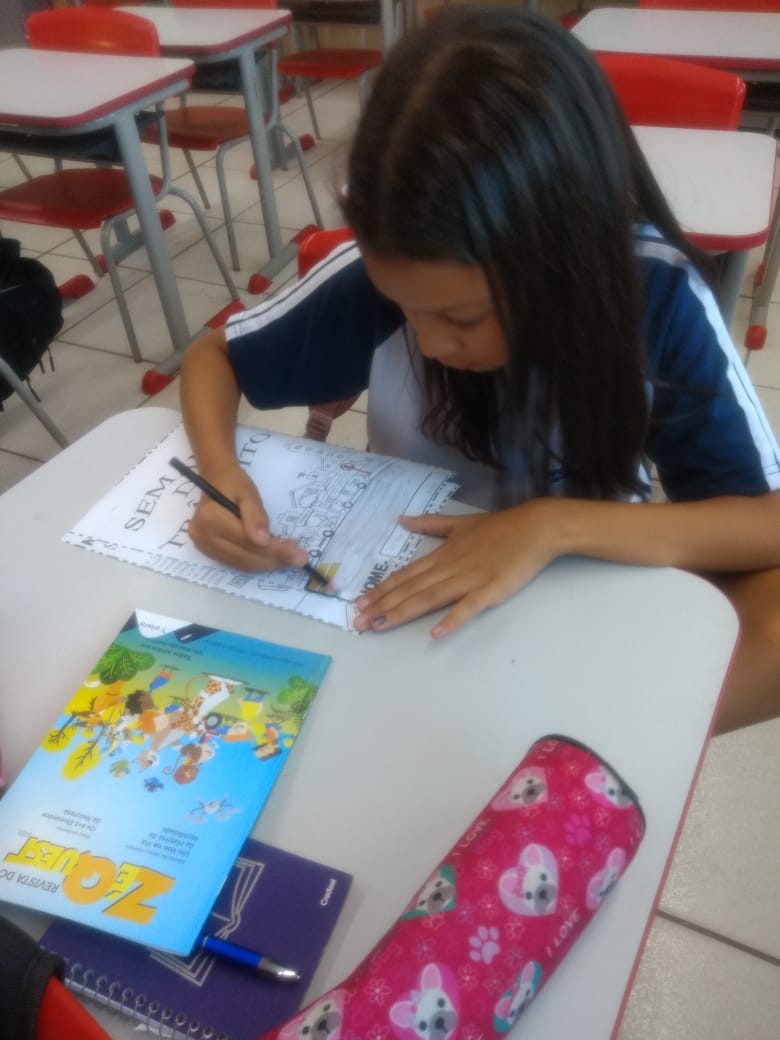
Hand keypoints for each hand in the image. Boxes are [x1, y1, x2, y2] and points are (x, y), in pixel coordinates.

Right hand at [188, 467, 307, 572]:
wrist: (216, 481)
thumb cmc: (233, 483)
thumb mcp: (248, 493)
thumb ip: (256, 516)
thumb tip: (264, 542)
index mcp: (209, 520)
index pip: (247, 541)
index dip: (274, 550)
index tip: (298, 554)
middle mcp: (202, 537)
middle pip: (245, 557)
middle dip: (275, 560)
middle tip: (299, 558)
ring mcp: (204, 547)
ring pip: (242, 564)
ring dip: (268, 564)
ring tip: (290, 557)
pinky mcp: (210, 552)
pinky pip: (238, 563)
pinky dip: (258, 562)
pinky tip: (274, 556)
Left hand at [353, 501, 557, 636]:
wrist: (536, 527)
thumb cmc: (500, 527)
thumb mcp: (460, 522)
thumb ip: (430, 524)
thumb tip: (401, 519)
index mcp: (442, 554)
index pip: (406, 575)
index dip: (382, 589)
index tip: (360, 603)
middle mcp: (449, 567)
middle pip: (410, 589)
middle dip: (382, 606)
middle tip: (358, 621)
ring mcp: (469, 579)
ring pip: (429, 598)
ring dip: (403, 612)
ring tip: (380, 626)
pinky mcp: (490, 590)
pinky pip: (468, 606)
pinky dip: (451, 619)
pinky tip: (435, 632)